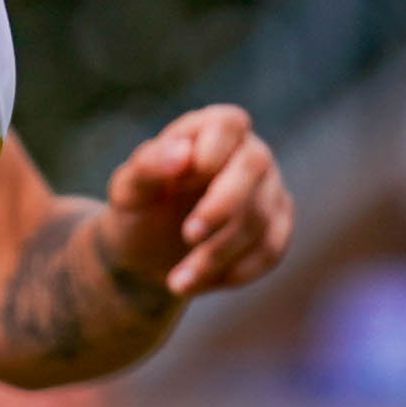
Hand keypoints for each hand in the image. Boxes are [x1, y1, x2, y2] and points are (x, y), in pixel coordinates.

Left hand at [99, 104, 293, 301]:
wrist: (149, 253)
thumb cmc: (139, 209)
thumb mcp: (128, 190)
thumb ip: (149, 166)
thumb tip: (184, 153)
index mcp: (211, 129)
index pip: (229, 123)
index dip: (210, 153)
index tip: (179, 182)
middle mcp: (248, 152)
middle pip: (254, 164)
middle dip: (222, 205)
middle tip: (188, 236)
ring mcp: (269, 189)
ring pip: (259, 217)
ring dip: (217, 255)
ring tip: (176, 282)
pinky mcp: (277, 226)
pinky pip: (272, 249)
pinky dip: (236, 272)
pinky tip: (201, 283)